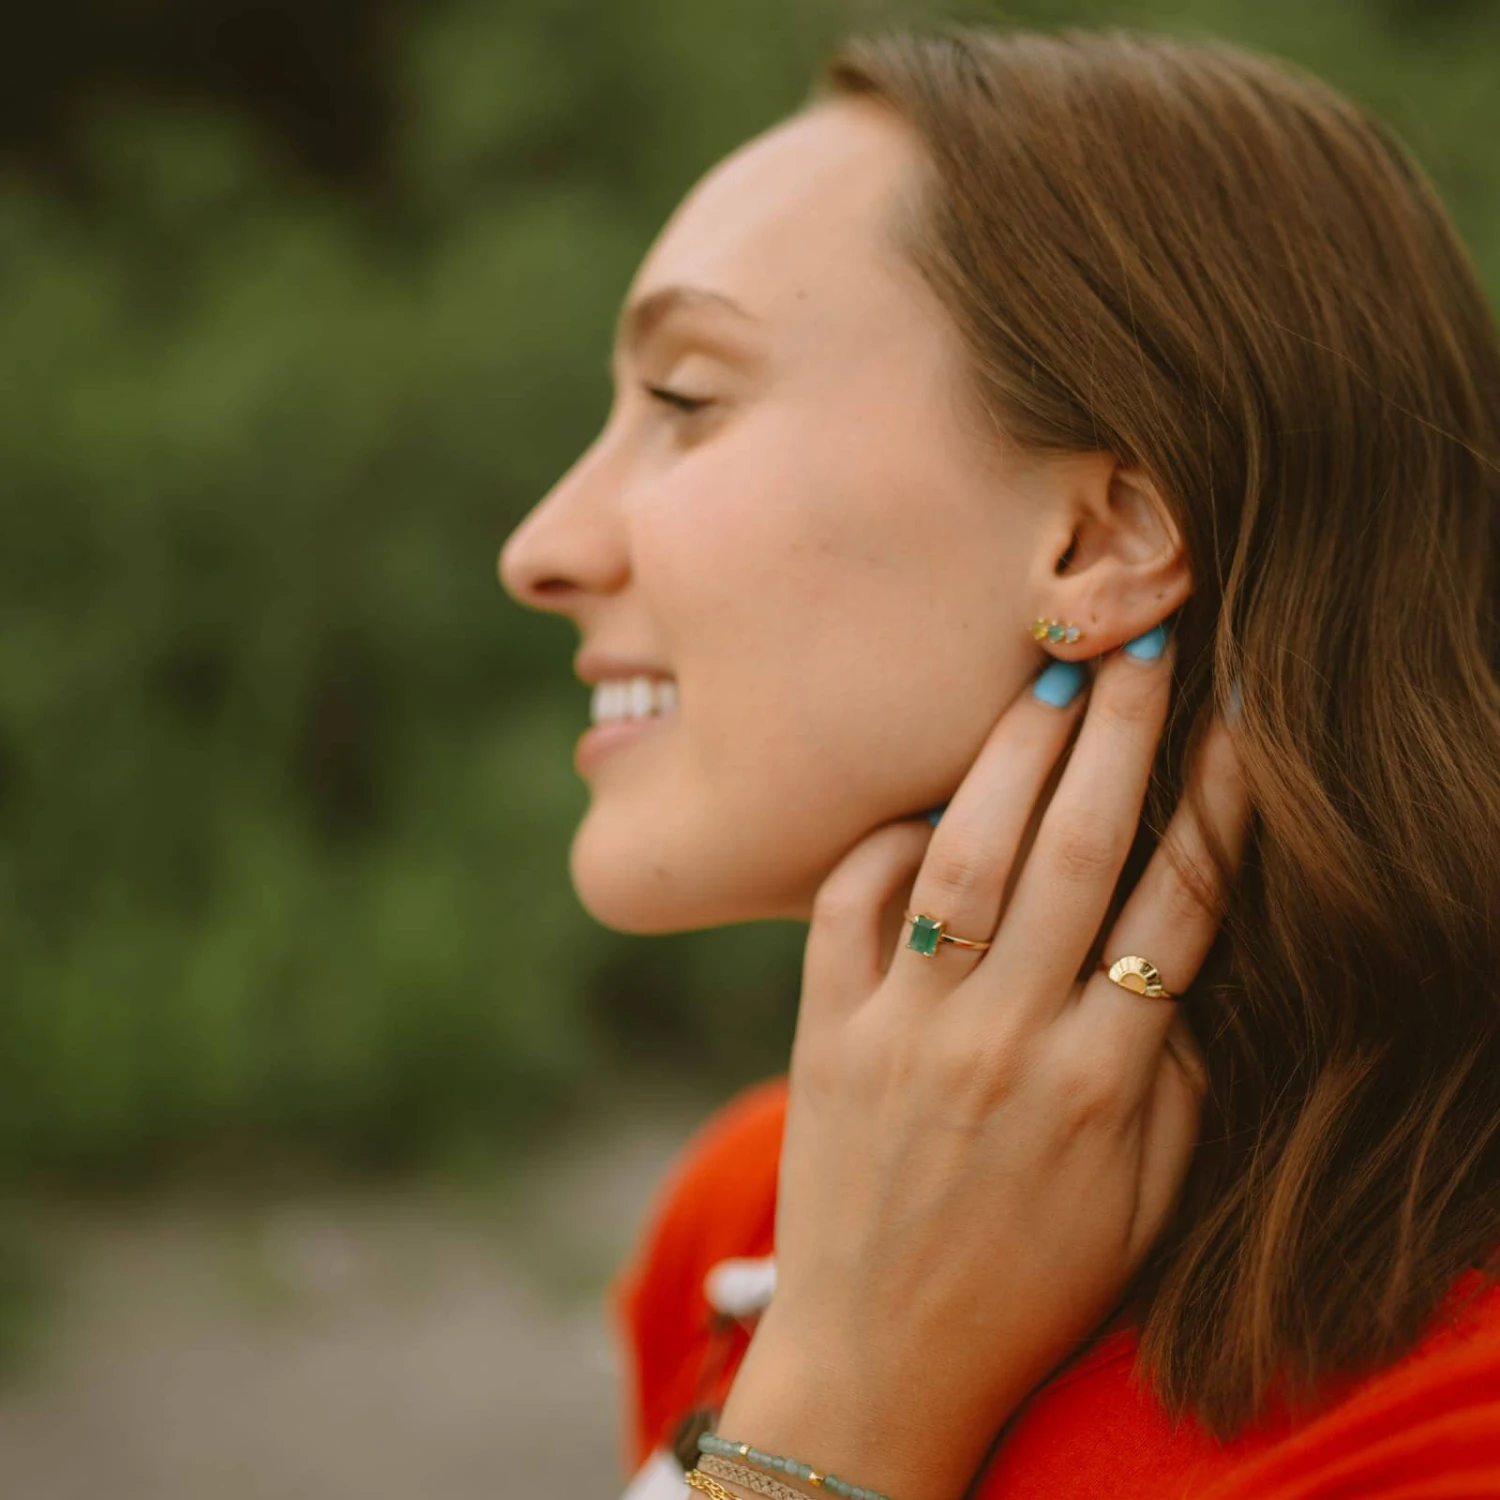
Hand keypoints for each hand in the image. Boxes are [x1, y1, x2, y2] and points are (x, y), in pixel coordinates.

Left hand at [716, 633, 1250, 1499]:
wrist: (882, 1361)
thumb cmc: (1030, 1281)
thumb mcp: (1146, 1203)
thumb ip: (1176, 1079)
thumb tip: (1182, 960)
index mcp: (1101, 1085)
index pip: (1180, 906)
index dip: (1219, 799)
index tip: (1241, 717)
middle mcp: (1002, 1043)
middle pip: (1074, 854)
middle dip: (1117, 735)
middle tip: (1141, 643)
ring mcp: (903, 1035)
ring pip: (962, 863)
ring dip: (1008, 760)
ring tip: (1044, 680)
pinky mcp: (824, 1038)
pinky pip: (844, 912)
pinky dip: (879, 846)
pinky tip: (918, 805)